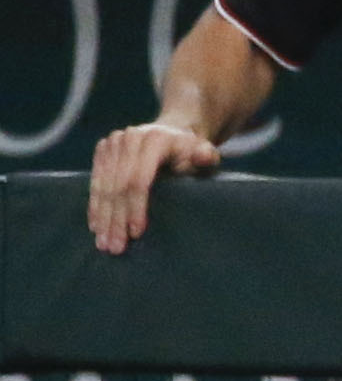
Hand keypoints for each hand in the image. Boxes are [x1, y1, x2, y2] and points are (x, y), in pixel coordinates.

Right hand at [87, 121, 221, 254]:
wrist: (175, 132)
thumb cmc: (194, 152)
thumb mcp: (206, 155)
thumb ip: (206, 157)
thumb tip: (203, 156)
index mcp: (154, 139)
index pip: (138, 179)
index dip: (136, 207)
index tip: (136, 233)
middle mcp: (129, 138)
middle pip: (118, 186)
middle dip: (116, 219)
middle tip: (115, 247)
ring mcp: (113, 143)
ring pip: (104, 186)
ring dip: (103, 217)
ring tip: (104, 244)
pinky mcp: (103, 149)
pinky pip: (96, 182)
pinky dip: (96, 206)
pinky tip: (96, 227)